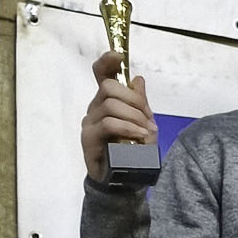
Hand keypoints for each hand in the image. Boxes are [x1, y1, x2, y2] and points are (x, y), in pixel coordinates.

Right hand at [81, 50, 157, 182]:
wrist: (123, 181)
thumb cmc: (132, 152)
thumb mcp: (143, 125)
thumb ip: (141, 104)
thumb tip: (138, 79)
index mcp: (107, 101)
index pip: (101, 74)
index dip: (107, 62)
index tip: (118, 56)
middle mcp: (95, 107)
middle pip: (109, 87)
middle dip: (134, 100)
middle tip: (149, 119)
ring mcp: (89, 122)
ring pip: (110, 105)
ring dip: (134, 117)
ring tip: (147, 133)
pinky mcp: (88, 137)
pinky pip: (108, 124)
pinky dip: (128, 128)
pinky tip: (139, 137)